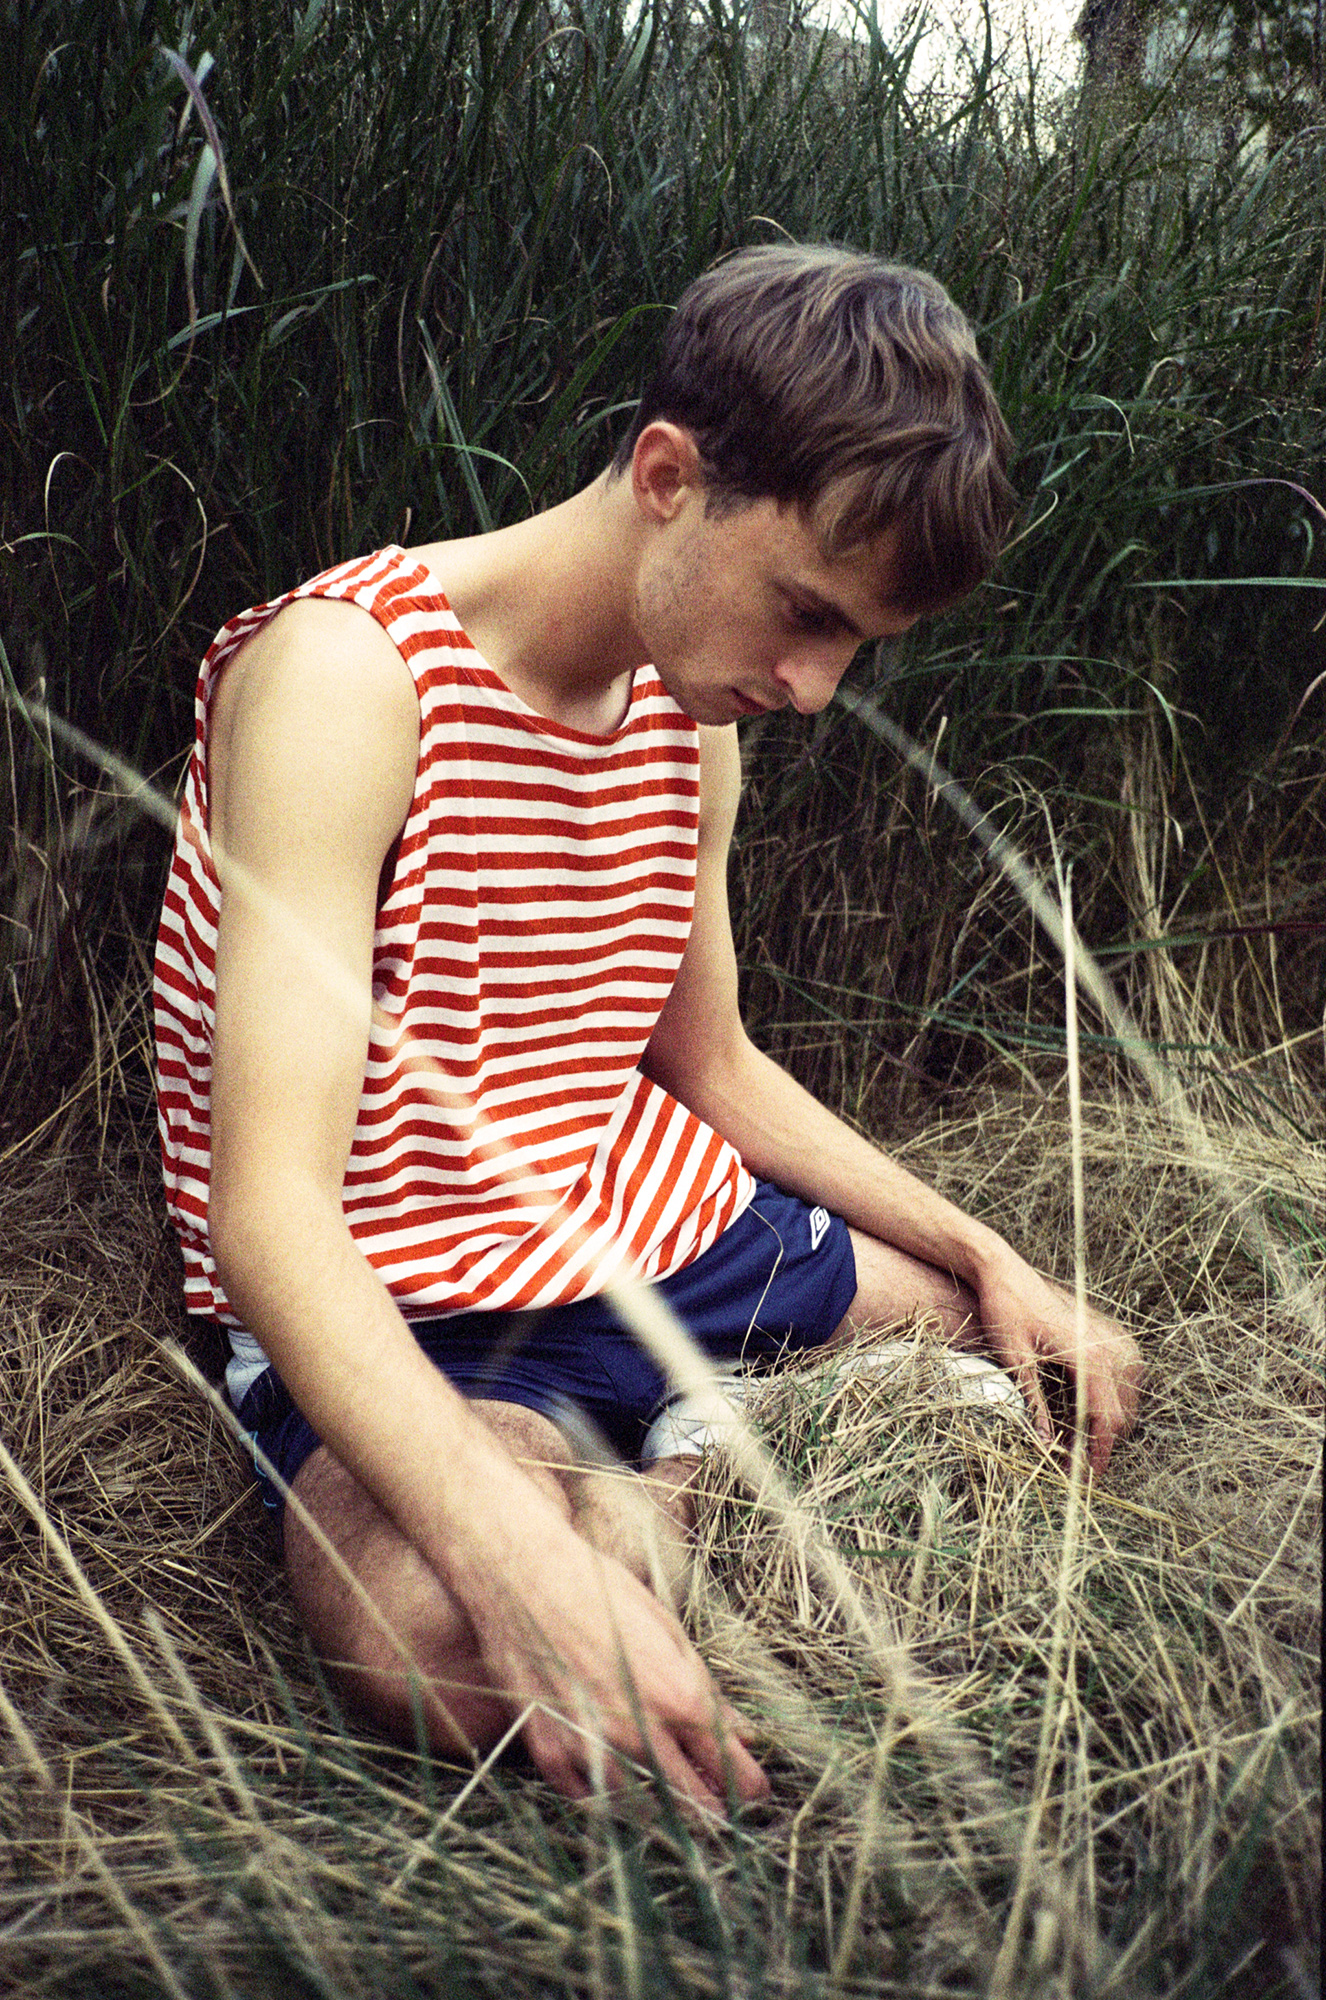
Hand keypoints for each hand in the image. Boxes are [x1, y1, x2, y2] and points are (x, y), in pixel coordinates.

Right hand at [459, 1494, 769, 1814]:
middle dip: (713, 1810)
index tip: (754, 1791)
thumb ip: (706, 1690)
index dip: (750, 1787)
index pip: (730, 1768)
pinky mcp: (548, 1752)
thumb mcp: (668, 1629)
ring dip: (658, 1807)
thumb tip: (745, 1733)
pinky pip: (585, 1799)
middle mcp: (635, 1732)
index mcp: (676, 1697)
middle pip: (690, 1802)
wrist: (524, 1577)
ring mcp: (589, 1747)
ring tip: (668, 1799)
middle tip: (719, 1813)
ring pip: (639, 1809)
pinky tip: (615, 1782)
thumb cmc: (601, 1591)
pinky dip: (604, 1796)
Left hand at [971, 1250, 1141, 1475]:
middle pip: (1122, 1413)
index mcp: (1089, 1357)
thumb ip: (1033, 1404)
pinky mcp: (1111, 1331)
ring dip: (1107, 1420)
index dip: (1098, 1454)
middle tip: (1072, 1462)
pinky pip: (1127, 1376)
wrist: (1006, 1271)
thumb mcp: (1013, 1361)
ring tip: (1076, 1438)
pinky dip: (1112, 1397)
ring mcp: (1115, 1337)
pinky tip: (1086, 1407)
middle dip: (1100, 1441)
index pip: (1105, 1420)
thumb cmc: (1005, 1312)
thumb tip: (1044, 1446)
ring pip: (1129, 1397)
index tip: (1086, 1479)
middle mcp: (1110, 1347)